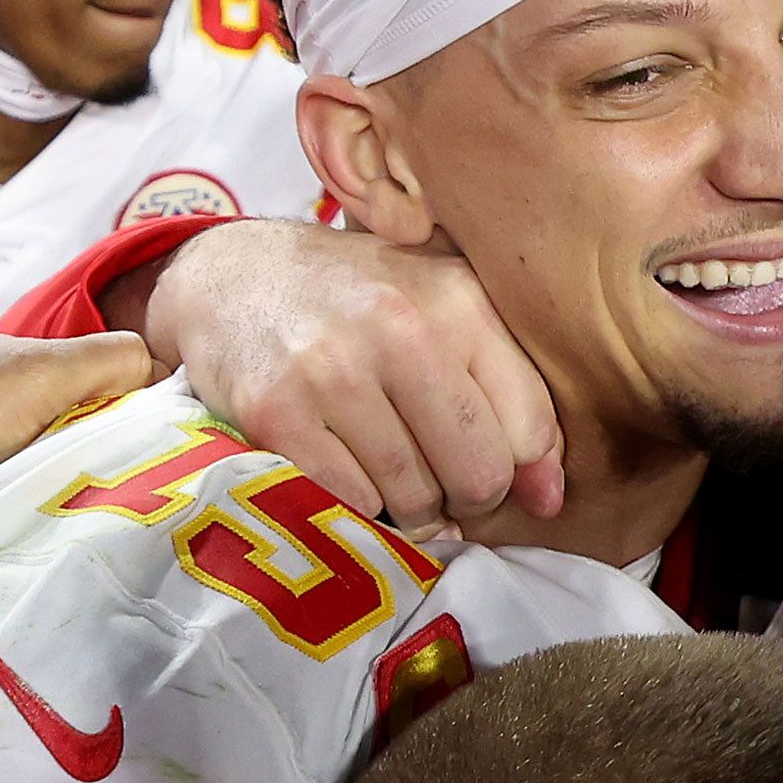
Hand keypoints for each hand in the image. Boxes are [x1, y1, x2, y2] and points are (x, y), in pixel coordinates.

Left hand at [0, 333, 157, 529]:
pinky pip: (23, 514)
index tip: (175, 451)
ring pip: (59, 482)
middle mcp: (10, 411)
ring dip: (78, 502)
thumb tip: (166, 375)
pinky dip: (40, 524)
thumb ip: (109, 362)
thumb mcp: (44, 370)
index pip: (112, 388)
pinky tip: (60, 542)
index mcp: (32, 372)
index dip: (145, 414)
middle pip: (88, 439)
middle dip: (115, 467)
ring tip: (110, 531)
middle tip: (147, 503)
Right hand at [142, 221, 562, 536]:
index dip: (516, 468)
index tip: (485, 465)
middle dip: (463, 495)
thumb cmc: (358, 305)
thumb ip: (515, 397)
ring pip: (413, 498)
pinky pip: (349, 502)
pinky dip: (352, 505)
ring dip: (405, 503)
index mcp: (458, 299)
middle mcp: (400, 328)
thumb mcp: (445, 317)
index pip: (531, 429)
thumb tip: (550, 502)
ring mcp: (333, 372)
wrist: (232, 278)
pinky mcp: (276, 414)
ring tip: (382, 463)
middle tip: (434, 477)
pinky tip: (341, 467)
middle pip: (478, 475)